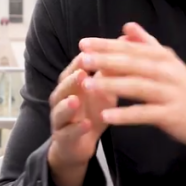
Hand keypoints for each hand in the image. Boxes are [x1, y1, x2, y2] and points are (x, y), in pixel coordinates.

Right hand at [47, 54, 113, 174]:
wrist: (78, 145)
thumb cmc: (91, 111)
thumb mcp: (103, 90)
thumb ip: (110, 69)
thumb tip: (126, 40)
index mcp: (70, 84)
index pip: (74, 68)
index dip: (82, 60)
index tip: (92, 50)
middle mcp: (61, 98)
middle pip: (63, 86)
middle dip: (71, 80)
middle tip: (81, 73)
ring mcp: (59, 119)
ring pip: (60, 110)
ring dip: (67, 105)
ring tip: (76, 100)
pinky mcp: (63, 139)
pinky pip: (67, 133)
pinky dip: (76, 129)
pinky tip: (86, 125)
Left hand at [78, 22, 185, 150]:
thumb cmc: (184, 88)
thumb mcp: (168, 61)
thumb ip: (146, 43)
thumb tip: (126, 26)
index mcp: (162, 57)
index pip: (130, 48)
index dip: (106, 45)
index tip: (84, 43)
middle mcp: (165, 72)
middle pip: (132, 64)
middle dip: (105, 60)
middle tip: (82, 58)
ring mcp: (169, 93)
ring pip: (136, 86)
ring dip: (111, 85)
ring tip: (88, 85)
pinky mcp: (171, 115)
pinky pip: (144, 114)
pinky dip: (125, 115)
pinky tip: (107, 116)